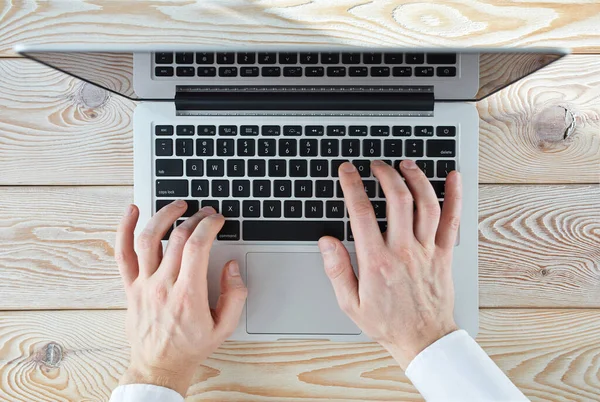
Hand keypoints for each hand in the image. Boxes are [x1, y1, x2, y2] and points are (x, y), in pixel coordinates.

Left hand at [115, 201, 246, 395]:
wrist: (160, 366)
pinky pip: (123, 254)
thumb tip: (231, 267)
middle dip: (196, 218)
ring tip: (177, 205)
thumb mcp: (225, 327)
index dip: (210, 226)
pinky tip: (131, 211)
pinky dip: (124, 229)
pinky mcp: (131, 287)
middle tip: (206, 212)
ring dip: (163, 215)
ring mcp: (143, 284)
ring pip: (149, 239)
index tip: (218, 220)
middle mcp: (163, 285)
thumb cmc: (191, 347)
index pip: (198, 247)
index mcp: (188, 294)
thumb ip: (235, 296)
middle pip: (177, 238)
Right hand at [318, 160, 460, 369]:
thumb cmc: (387, 322)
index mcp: (377, 261)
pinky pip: (453, 220)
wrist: (423, 339)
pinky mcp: (444, 254)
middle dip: (385, 174)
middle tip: (376, 165)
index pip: (361, 212)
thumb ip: (336, 269)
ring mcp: (427, 251)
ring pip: (426, 204)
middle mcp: (403, 251)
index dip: (352, 185)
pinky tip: (453, 178)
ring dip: (415, 178)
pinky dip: (454, 196)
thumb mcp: (350, 303)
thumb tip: (326, 241)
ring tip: (405, 164)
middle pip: (397, 199)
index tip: (347, 172)